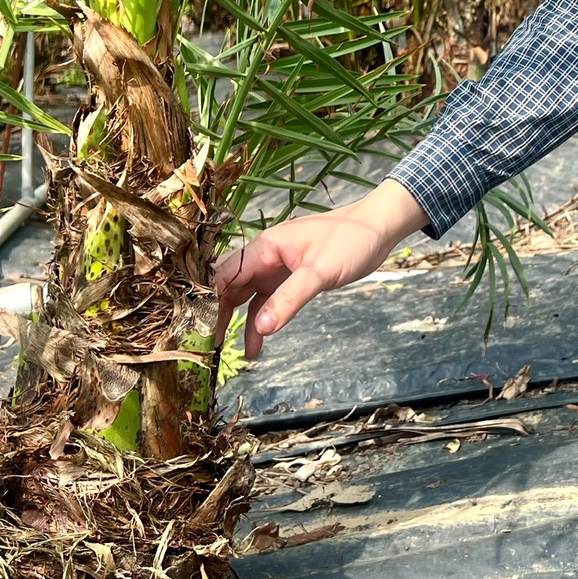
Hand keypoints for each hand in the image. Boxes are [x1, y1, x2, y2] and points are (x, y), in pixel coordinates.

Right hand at [212, 179, 430, 358]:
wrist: (379, 228)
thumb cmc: (350, 240)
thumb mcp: (319, 272)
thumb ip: (289, 299)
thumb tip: (261, 328)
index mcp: (266, 247)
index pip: (226, 274)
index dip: (209, 300)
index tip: (199, 328)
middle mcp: (266, 256)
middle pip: (231, 286)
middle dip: (217, 313)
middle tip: (206, 345)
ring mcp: (277, 267)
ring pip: (247, 296)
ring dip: (236, 321)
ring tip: (225, 350)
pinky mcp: (291, 278)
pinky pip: (267, 301)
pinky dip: (260, 321)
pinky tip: (256, 345)